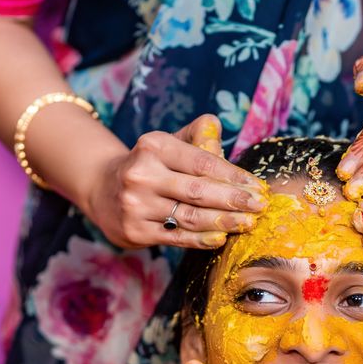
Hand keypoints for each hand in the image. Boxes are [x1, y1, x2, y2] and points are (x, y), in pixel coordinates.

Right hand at [84, 114, 267, 249]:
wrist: (102, 190)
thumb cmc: (150, 165)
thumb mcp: (168, 143)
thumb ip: (196, 135)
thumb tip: (216, 124)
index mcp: (154, 146)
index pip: (202, 162)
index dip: (234, 176)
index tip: (258, 187)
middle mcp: (142, 175)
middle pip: (199, 191)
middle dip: (234, 200)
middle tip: (260, 207)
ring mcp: (136, 205)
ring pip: (190, 217)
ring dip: (224, 222)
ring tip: (248, 223)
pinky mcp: (135, 231)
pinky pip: (176, 237)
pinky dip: (202, 239)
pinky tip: (222, 237)